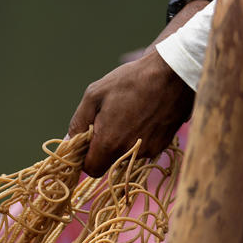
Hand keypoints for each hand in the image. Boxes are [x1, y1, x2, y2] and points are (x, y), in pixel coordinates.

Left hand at [67, 49, 194, 176]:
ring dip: (122, 143)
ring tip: (127, 116)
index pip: (92, 169)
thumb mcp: (94, 95)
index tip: (87, 142)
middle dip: (103, 150)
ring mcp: (150, 150)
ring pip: (127, 157)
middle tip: (106, 125)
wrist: (174, 72)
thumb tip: (69, 141)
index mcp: (110, 142)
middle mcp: (131, 152)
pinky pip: (142, 149)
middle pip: (109, 164)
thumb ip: (78, 122)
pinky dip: (137, 138)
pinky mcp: (163, 145)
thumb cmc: (130, 80)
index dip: (86, 158)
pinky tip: (141, 117)